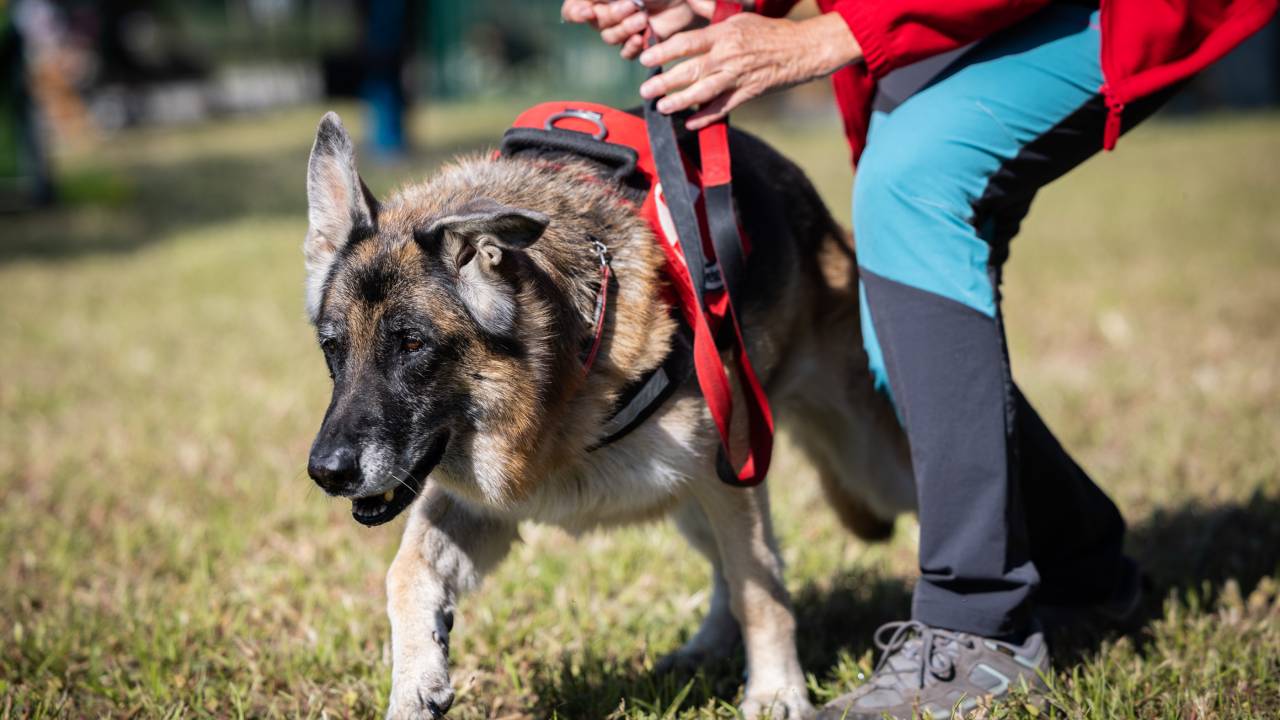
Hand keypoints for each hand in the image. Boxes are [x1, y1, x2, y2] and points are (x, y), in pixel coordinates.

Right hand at [561, 0, 710, 58]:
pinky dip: (632, 47)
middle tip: (633, 6)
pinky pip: (626, 52)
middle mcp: (607, 12)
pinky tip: (641, 39)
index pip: (572, 9)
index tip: (587, 11)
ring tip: (642, 19)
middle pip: (596, 23)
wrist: (683, 0)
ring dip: (624, 29)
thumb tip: (585, 9)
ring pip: (611, 38)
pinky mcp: (639, 42)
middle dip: (613, 15)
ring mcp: (623, 28)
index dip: (574, 12)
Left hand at [638, 12, 861, 129]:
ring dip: (679, 102)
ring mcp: (738, 77)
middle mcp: (728, 56)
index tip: (645, 58)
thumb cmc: (770, 32)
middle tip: (645, 90)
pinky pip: (722, 108)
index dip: (663, 51)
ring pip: (703, 92)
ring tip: (662, 107)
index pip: (687, 43)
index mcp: (724, 34)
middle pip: (690, 70)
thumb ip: (712, 20)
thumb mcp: (740, 18)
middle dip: (664, 81)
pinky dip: (705, 117)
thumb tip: (689, 11)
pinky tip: (689, 123)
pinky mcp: (748, 94)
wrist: (803, 50)